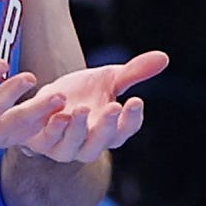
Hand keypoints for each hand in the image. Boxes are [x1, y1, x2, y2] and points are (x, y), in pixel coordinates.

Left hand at [10, 51, 163, 163]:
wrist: (46, 97)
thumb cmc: (83, 92)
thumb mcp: (108, 78)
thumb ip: (134, 72)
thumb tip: (163, 58)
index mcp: (110, 132)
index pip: (125, 131)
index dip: (132, 119)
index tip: (136, 100)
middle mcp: (89, 145)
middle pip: (102, 143)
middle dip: (107, 126)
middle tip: (114, 106)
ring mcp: (64, 148)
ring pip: (74, 147)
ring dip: (79, 129)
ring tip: (84, 108)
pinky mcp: (41, 143)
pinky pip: (47, 141)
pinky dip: (53, 128)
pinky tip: (59, 110)